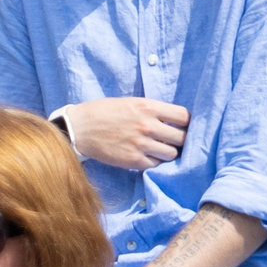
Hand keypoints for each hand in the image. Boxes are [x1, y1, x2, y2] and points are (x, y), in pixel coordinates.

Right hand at [60, 96, 190, 169]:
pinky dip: (155, 161)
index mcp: (147, 107)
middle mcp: (147, 125)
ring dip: (168, 152)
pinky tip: (146, 155)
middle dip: (179, 139)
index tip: (181, 125)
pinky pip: (157, 164)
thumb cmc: (104, 112)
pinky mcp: (134, 160)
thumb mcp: (130, 102)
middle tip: (172, 139)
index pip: (183, 116)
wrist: (80, 128)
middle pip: (182, 138)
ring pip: (172, 153)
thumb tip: (173, 121)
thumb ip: (152, 110)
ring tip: (159, 148)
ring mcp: (141, 144)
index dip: (186, 122)